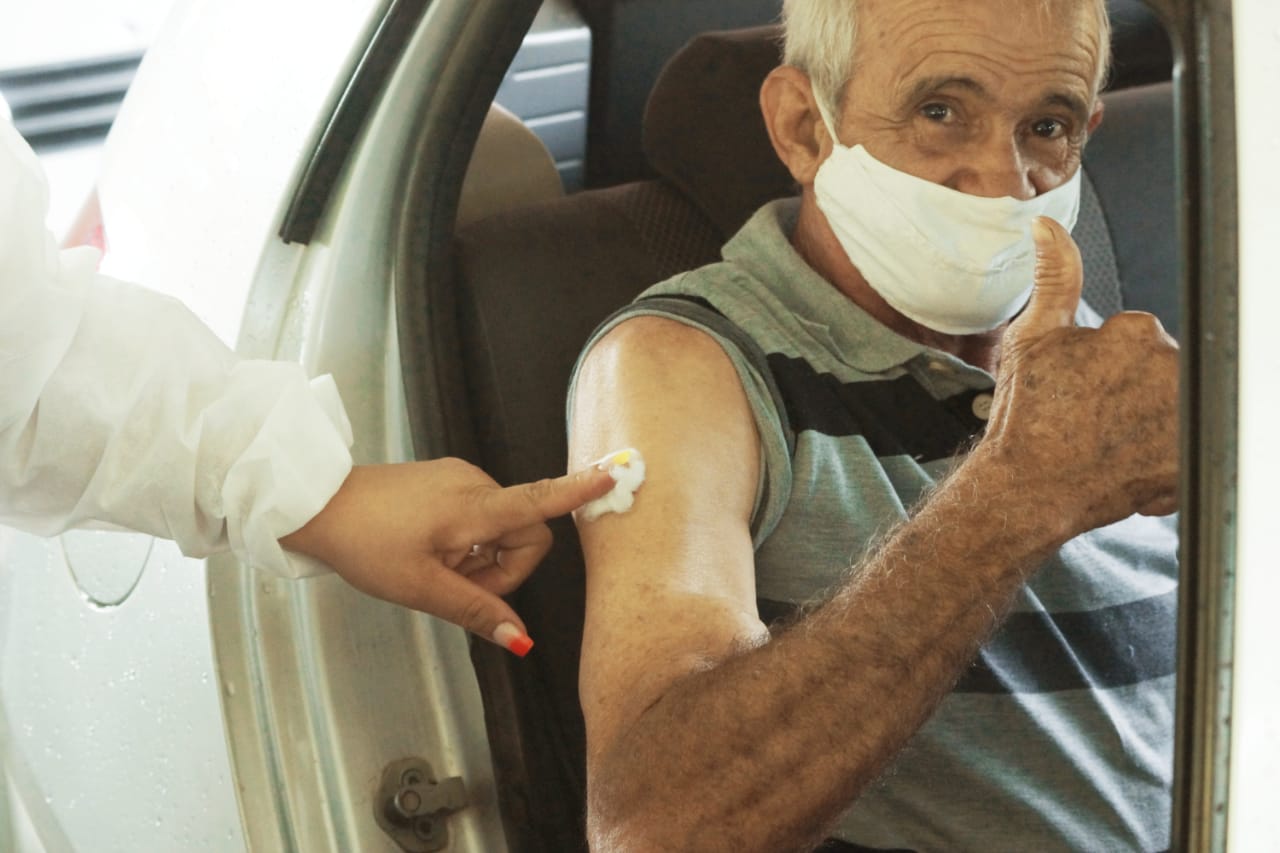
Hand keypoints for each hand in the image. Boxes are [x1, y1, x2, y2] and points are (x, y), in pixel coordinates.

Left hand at [280, 458, 615, 652]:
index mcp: (474, 508)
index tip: (614, 476)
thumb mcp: (421, 588)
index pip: (540, 501)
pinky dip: (466, 540)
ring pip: (500, 526)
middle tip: (458, 584)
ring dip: (480, 556)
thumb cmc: (366, 543)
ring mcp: (460, 478)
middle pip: (523, 531)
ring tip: (435, 566)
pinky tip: (431, 549)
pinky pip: (478, 513)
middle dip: (502, 567)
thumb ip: (476, 610)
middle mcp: (474, 484)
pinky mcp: (446, 479)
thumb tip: (520, 639)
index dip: (578, 493)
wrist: (317, 503)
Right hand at [981, 217, 1178, 537]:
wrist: (1028, 489)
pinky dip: (1162, 460)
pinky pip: (1186, 452)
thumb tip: (1047, 229)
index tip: (1081, 391)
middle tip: (1090, 419)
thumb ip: (1053, 277)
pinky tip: (1125, 464)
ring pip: (1173, 410)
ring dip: (1148, 424)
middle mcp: (1170, 368)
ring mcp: (1185, 417)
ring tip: (1106, 444)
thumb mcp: (1030, 339)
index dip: (1102, 368)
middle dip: (1130, 393)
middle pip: (1159, 373)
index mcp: (1135, 331)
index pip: (1133, 341)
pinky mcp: (1191, 460)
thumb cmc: (1026, 419)